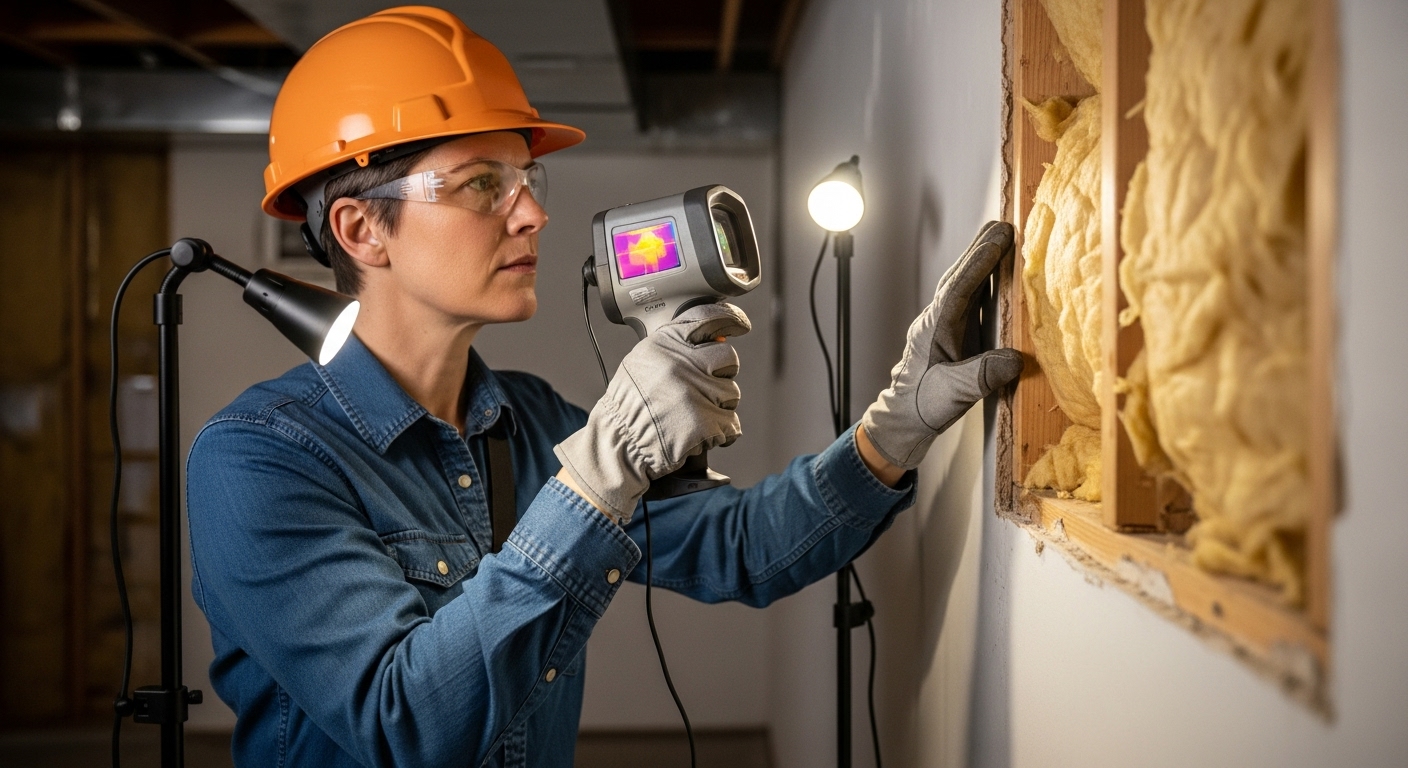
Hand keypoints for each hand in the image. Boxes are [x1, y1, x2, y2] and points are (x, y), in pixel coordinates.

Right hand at [554, 302, 750, 523]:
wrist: (620, 442)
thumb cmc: (630, 404)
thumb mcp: (643, 360)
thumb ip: (675, 346)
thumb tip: (714, 339)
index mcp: (666, 343)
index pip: (708, 318)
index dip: (730, 319)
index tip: (740, 324)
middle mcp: (682, 363)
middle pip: (729, 357)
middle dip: (722, 373)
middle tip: (703, 387)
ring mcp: (696, 393)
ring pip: (731, 393)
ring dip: (719, 406)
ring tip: (692, 414)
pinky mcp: (705, 423)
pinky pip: (731, 424)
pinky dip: (721, 433)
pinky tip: (701, 433)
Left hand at [860, 221, 1023, 469]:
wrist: (905, 419)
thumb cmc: (924, 406)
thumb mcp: (955, 394)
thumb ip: (982, 375)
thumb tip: (1017, 359)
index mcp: (934, 328)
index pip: (959, 288)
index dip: (979, 262)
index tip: (999, 239)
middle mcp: (936, 320)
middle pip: (959, 277)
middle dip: (980, 250)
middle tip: (1002, 224)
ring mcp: (943, 324)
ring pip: (963, 284)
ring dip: (982, 261)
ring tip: (1002, 237)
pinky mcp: (951, 333)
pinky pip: (969, 299)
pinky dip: (983, 282)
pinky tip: (998, 275)